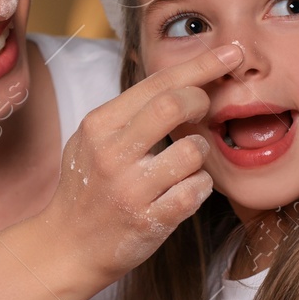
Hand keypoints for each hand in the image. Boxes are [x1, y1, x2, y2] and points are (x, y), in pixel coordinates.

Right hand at [41, 42, 244, 285]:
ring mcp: (130, 189)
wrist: (66, 246)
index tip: (232, 53)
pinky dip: (200, 186)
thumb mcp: (92, 140)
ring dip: (201, 152)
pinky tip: (183, 190)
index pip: (158, 82)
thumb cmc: (88, 187)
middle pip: (174, 105)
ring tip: (185, 162)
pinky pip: (197, 190)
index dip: (202, 64)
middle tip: (206, 108)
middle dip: (202, 101)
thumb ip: (130, 112)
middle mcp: (112, 154)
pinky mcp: (149, 221)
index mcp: (98, 126)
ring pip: (193, 151)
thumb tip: (186, 80)